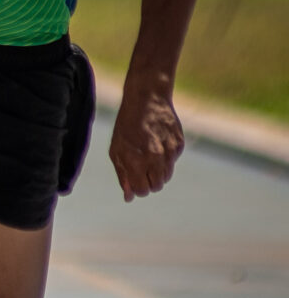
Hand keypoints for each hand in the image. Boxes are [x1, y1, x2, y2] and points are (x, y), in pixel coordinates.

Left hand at [108, 79, 183, 200]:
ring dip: (157, 172)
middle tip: (140, 168)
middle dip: (148, 182)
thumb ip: (123, 174)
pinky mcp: (180, 145)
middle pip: (157, 186)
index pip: (143, 190)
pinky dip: (165, 159)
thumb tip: (129, 197)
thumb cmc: (126, 126)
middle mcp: (156, 158)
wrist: (147, 99)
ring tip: (147, 156)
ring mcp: (170, 152)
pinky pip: (173, 162)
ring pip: (166, 176)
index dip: (138, 188)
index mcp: (136, 159)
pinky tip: (157, 144)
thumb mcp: (116, 149)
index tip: (135, 180)